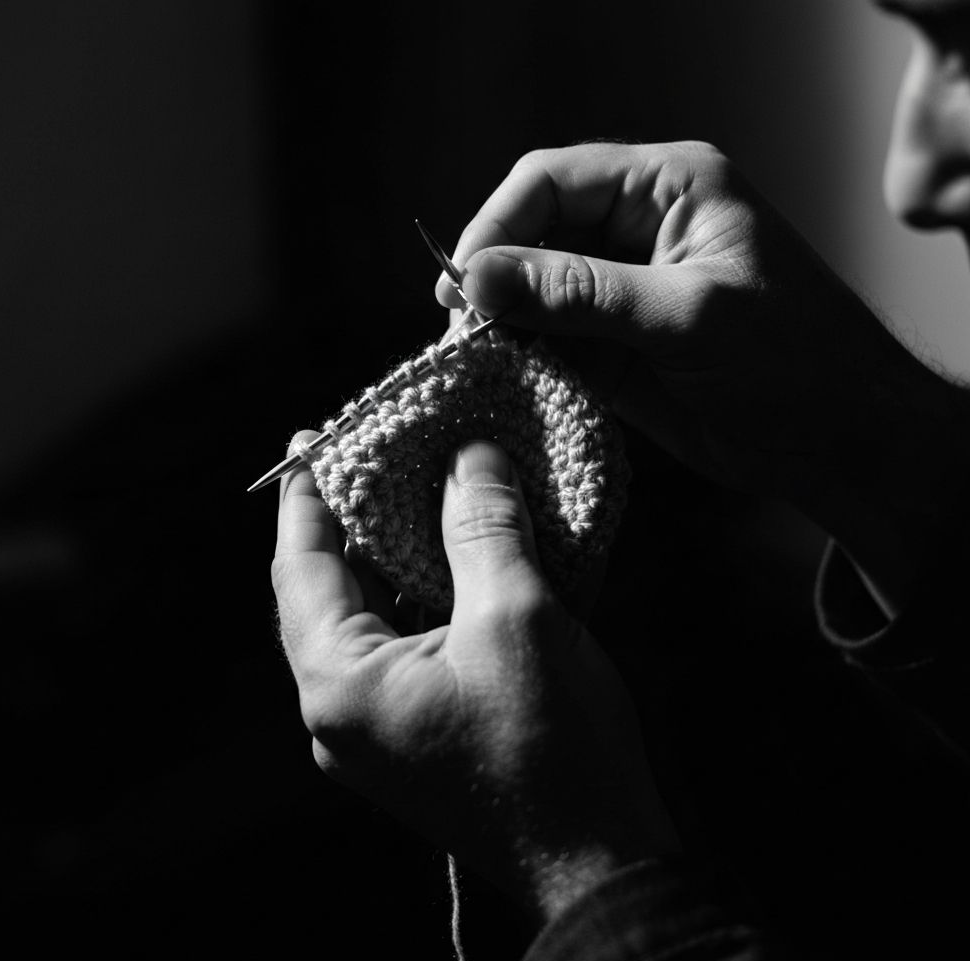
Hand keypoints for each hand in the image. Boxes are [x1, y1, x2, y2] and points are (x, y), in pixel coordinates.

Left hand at [272, 434, 678, 922]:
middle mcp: (341, 713)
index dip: (306, 497)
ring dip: (388, 558)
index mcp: (341, 684)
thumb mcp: (517, 617)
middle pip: (327, 594)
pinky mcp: (414, 738)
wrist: (598, 865)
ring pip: (366, 622)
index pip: (300, 568)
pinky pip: (399, 650)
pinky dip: (417, 598)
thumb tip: (470, 457)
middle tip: (367, 455)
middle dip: (349, 522)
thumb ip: (482, 527)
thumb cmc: (554, 749)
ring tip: (410, 492)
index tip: (310, 439)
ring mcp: (376, 732)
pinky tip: (448, 558)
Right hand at [438, 142, 969, 613]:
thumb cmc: (790, 363)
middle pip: (535, 232)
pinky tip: (502, 380)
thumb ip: (579, 293)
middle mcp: (639, 228)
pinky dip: (523, 359)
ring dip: (503, 322)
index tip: (462, 284)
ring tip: (472, 358)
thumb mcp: (684, 315)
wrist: (836, 443)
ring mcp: (622, 291)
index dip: (498, 225)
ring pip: (534, 290)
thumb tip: (477, 277)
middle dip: (495, 277)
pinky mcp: (613, 346)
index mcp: (669, 186)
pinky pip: (549, 341)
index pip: (555, 181)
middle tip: (460, 329)